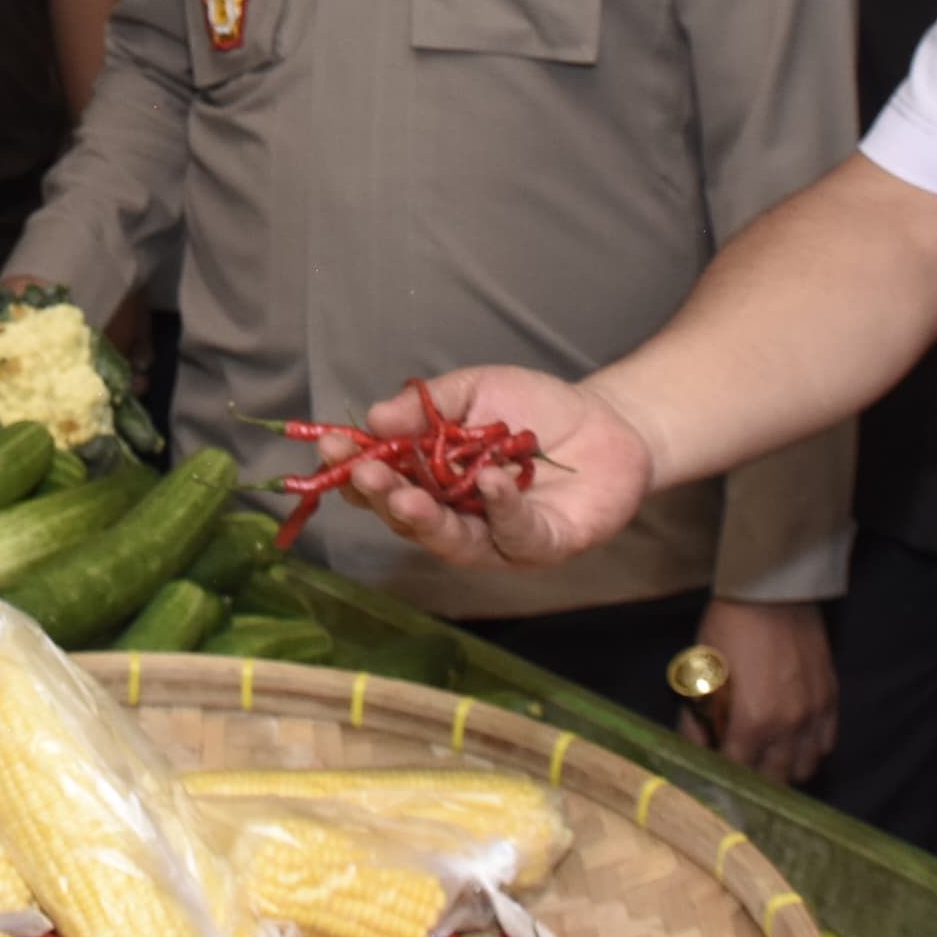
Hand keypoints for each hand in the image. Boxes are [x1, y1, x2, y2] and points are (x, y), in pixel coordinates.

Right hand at [340, 365, 654, 569]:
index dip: (352, 469)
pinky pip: (514, 533)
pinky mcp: (541, 546)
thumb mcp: (474, 390)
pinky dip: (500, 507)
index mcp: (428, 481)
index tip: (329, 445)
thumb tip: (375, 417)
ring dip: (426, 520)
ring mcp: (496, 539)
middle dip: (381, 498)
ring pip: (452, 540)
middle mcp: (455, 518)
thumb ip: (426, 404)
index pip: (380, 484)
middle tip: (363, 475)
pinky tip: (489, 479)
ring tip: (406, 497)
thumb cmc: (532, 409)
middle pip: (406, 519)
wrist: (606, 421)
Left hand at [687, 594, 835, 781]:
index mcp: (753, 721)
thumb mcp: (702, 672)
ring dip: (785, 770)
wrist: (773, 591)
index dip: (723, 778)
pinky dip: (809, 751)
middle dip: (753, 781)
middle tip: (739, 770)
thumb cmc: (730, 628)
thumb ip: (696, 718)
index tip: (715, 777)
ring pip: (805, 768)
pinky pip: (826, 744)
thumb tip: (691, 748)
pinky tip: (793, 743)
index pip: (738, 772)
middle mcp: (789, 726)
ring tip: (766, 759)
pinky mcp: (830, 699)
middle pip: (775, 779)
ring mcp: (815, 714)